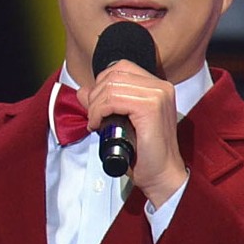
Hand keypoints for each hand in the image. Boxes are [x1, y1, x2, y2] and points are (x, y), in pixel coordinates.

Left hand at [77, 59, 188, 207]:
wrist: (161, 175)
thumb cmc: (144, 153)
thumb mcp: (119, 122)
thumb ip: (103, 103)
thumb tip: (83, 91)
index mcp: (157, 87)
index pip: (121, 68)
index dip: (102, 84)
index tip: (96, 106)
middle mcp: (160, 87)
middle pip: (114, 74)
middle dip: (96, 95)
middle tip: (94, 117)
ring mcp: (157, 95)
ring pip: (111, 86)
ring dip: (95, 105)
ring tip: (96, 123)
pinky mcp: (151, 107)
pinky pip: (113, 99)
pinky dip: (99, 111)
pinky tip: (98, 125)